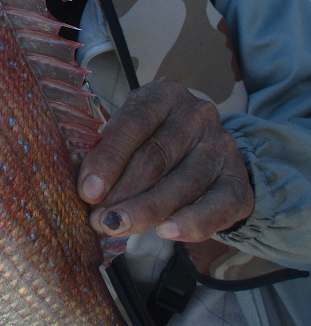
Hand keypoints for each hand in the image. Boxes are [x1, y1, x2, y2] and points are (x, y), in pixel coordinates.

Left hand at [77, 78, 253, 242]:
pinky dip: (191, 222)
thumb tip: (87, 186)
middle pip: (155, 157)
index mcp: (165, 93)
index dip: (108, 159)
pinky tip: (166, 232)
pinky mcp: (238, 179)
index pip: (134, 123)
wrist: (206, 155)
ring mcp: (221, 146)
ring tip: (117, 228)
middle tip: (98, 219)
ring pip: (181, 184)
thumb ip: (111, 148)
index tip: (87, 191)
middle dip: (122, 193)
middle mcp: (197, 114)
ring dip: (146, 212)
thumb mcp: (133, 132)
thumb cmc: (155, 140)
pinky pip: (217, 205)